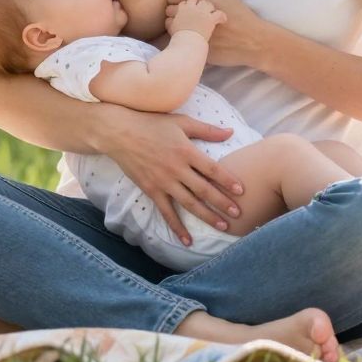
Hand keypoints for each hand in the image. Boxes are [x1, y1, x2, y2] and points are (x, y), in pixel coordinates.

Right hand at [100, 107, 244, 244]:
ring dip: (207, 216)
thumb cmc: (151, 123)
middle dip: (222, 203)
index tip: (241, 191)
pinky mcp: (151, 191)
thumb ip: (207, 130)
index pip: (212, 169)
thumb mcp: (181, 122)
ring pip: (189, 203)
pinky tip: (187, 240)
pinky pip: (166, 212)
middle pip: (204, 190)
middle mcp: (176, 169)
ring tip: (223, 227)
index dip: (227, 180)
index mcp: (186, 151)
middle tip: (238, 214)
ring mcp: (163, 182)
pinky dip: (177, 227)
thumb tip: (231, 132)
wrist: (119, 133)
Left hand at [165, 0, 270, 67]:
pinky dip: (182, 37)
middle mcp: (198, 16)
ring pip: (170, 26)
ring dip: (175, 24)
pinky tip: (192, 36)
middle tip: (186, 14)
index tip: (182, 2)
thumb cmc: (240, 15)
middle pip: (169, 10)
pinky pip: (178, 41)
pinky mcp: (197, 48)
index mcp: (204, 0)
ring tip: (188, 25)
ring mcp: (197, 33)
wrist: (254, 42)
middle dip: (175, 11)